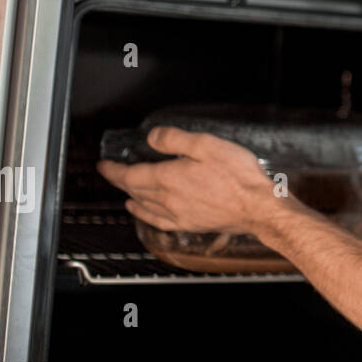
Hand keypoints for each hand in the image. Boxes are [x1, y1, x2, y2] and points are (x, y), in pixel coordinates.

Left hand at [97, 126, 284, 233]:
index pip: (130, 175)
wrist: (257, 207)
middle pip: (134, 190)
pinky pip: (157, 220)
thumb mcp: (208, 145)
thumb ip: (176, 140)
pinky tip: (143, 212)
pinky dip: (143, 214)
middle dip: (119, 181)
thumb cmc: (238, 176)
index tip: (104, 165)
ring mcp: (177, 214)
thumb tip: (153, 137)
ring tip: (124, 190)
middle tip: (111, 173)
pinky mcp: (188, 224)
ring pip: (143, 205)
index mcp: (169, 178)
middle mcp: (168, 199)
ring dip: (130, 196)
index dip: (113, 170)